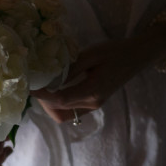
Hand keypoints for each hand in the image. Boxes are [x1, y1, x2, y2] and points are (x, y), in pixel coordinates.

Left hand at [31, 24, 165, 123]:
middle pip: (59, 110)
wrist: (137, 56)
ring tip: (44, 86)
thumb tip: (49, 78)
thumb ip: (70, 68)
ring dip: (50, 104)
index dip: (41, 95)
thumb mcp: (90, 55)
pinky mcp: (93, 103)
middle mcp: (92, 103)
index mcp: (92, 91)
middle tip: (35, 83)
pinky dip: (59, 103)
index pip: (60, 99)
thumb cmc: (115, 51)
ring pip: (63, 114)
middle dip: (44, 100)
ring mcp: (93, 106)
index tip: (29, 87)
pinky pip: (70, 110)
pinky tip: (55, 88)